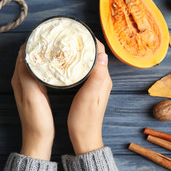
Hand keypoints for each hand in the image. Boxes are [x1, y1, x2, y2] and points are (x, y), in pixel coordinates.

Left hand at [11, 45, 53, 160]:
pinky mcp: (38, 92)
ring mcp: (30, 87)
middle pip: (29, 58)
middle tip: (53, 38)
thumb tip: (25, 54)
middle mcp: (22, 81)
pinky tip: (56, 66)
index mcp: (19, 79)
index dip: (31, 43)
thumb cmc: (35, 119)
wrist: (38, 138)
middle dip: (39, 47)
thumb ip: (27, 76)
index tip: (43, 34)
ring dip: (44, 56)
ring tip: (56, 48)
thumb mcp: (31, 96)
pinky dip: (47, 67)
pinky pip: (42, 74)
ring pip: (36, 65)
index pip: (22, 55)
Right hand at [67, 39, 111, 154]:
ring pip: (90, 62)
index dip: (90, 40)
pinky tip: (68, 63)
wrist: (85, 138)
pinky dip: (78, 63)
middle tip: (69, 36)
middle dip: (84, 43)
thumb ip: (96, 77)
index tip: (77, 32)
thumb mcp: (89, 98)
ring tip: (67, 45)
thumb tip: (102, 55)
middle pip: (95, 55)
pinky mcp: (89, 89)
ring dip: (81, 53)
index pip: (100, 52)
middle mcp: (102, 80)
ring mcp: (96, 85)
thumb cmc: (85, 120)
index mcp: (103, 80)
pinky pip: (86, 70)